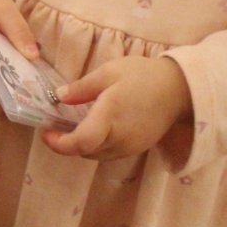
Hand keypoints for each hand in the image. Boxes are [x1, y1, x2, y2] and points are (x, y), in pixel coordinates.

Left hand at [42, 56, 192, 159]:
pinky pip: (109, 153)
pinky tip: (94, 129)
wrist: (180, 89)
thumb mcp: (110, 71)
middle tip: (54, 126)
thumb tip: (59, 97)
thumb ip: (83, 87)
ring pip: (96, 155)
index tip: (46, 132)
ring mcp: (130, 146)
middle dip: (65, 143)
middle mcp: (120, 137)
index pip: (81, 142)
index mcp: (111, 116)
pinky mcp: (137, 148)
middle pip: (85, 151)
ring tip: (71, 127)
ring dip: (80, 145)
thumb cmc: (143, 76)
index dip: (59, 143)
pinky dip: (96, 145)